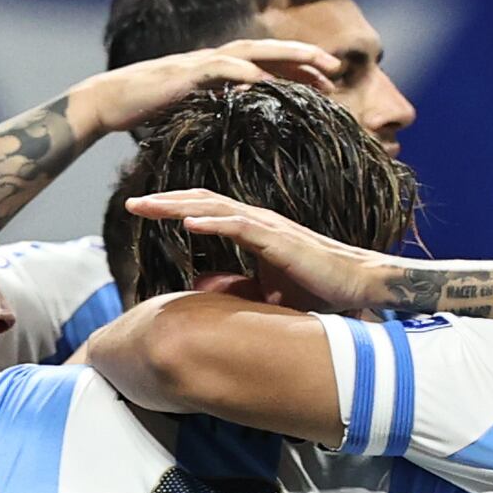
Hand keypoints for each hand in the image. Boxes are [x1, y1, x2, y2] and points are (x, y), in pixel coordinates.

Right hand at [74, 36, 338, 140]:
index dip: (298, 68)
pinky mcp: (184, 74)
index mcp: (217, 68)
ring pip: (253, 52)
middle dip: (305, 57)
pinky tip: (267, 80)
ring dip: (288, 57)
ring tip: (318, 65)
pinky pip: (220, 69)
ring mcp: (199, 63)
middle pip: (268, 50)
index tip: (329, 80)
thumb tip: (239, 121)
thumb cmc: (143, 110)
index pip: (266, 62)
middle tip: (339, 68)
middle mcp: (213, 59)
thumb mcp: (189, 110)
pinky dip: (245, 71)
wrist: (105, 102)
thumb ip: (215, 108)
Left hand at [126, 190, 390, 310]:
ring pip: (215, 208)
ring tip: (148, 206)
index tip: (141, 209)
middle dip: (165, 201)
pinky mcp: (282, 241)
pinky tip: (189, 222)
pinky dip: (214, 222)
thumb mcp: (266, 291)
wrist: (361, 286)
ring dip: (179, 206)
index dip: (172, 207)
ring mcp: (269, 228)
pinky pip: (241, 227)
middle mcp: (258, 221)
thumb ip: (233, 286)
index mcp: (253, 228)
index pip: (205, 209)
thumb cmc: (320, 289)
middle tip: (132, 202)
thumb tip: (197, 288)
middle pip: (202, 201)